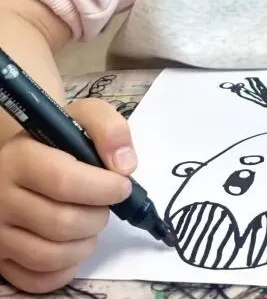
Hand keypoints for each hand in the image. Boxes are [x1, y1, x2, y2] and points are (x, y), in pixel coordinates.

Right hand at [0, 99, 135, 293]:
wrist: (26, 156)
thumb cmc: (59, 138)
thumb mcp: (84, 116)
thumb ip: (109, 130)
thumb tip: (124, 166)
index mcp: (20, 157)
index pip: (64, 181)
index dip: (103, 188)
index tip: (123, 186)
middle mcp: (1, 196)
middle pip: (61, 223)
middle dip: (98, 216)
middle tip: (106, 204)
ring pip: (50, 255)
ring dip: (86, 243)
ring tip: (92, 221)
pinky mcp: (0, 259)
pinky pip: (38, 280)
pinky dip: (67, 268)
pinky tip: (76, 244)